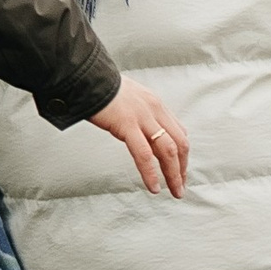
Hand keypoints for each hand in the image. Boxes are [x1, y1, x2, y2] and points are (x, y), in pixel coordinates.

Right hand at [92, 77, 188, 196]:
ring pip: (167, 150)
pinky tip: (153, 186)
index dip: (183, 155)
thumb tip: (142, 132)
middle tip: (180, 188)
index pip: (179, 133)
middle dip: (182, 169)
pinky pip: (144, 154)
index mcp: (155, 104)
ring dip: (173, 175)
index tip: (180, 171)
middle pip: (179, 144)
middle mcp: (154, 110)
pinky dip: (151, 173)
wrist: (87, 77)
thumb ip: (140, 114)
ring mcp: (142, 117)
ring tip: (174, 191)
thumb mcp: (131, 99)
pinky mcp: (127, 125)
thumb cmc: (103, 89)